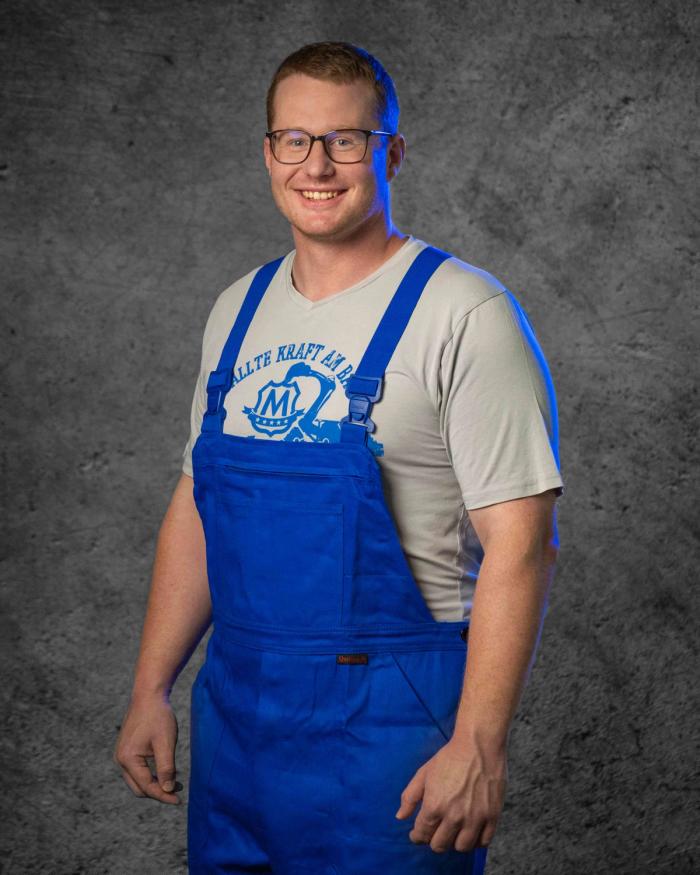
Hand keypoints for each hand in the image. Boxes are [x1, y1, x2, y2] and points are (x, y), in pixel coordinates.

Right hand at [113, 692, 181, 804]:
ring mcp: (122, 754)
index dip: (163, 795)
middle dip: (158, 792)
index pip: (147, 786)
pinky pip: (137, 770)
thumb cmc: (158, 716)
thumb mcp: (166, 742)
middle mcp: (121, 759)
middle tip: (177, 793)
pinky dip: (150, 774)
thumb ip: (167, 768)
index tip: (178, 800)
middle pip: (139, 787)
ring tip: (174, 783)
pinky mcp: (127, 750)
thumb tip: (167, 790)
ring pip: (137, 780)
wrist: (148, 695)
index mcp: (128, 759)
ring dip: (154, 784)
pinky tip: (165, 771)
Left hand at [394, 735, 506, 852]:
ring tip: (453, 832)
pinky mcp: (492, 816)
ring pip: (461, 847)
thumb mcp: (423, 773)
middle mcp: (454, 817)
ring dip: (454, 842)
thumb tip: (400, 817)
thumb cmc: (449, 757)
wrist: (478, 746)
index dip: (417, 836)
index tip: (418, 834)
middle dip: (434, 840)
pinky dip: (475, 840)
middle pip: (440, 845)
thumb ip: (410, 797)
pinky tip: (471, 831)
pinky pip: (483, 842)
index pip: (422, 835)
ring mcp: (475, 819)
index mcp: (434, 806)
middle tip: (435, 831)